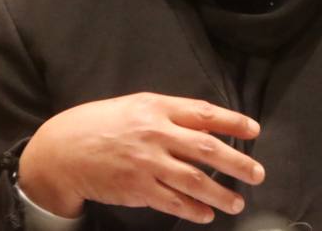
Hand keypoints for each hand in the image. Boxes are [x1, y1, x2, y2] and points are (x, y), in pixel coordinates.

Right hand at [17, 92, 264, 223]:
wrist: (64, 150)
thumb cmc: (103, 123)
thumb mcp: (137, 106)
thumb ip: (170, 114)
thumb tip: (206, 125)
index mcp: (158, 108)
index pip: (204, 113)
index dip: (233, 122)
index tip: (254, 130)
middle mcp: (156, 134)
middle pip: (207, 149)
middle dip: (238, 162)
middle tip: (258, 173)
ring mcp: (147, 163)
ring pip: (194, 180)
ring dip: (221, 193)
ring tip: (237, 202)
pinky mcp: (137, 189)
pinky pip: (173, 202)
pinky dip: (193, 210)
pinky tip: (206, 215)